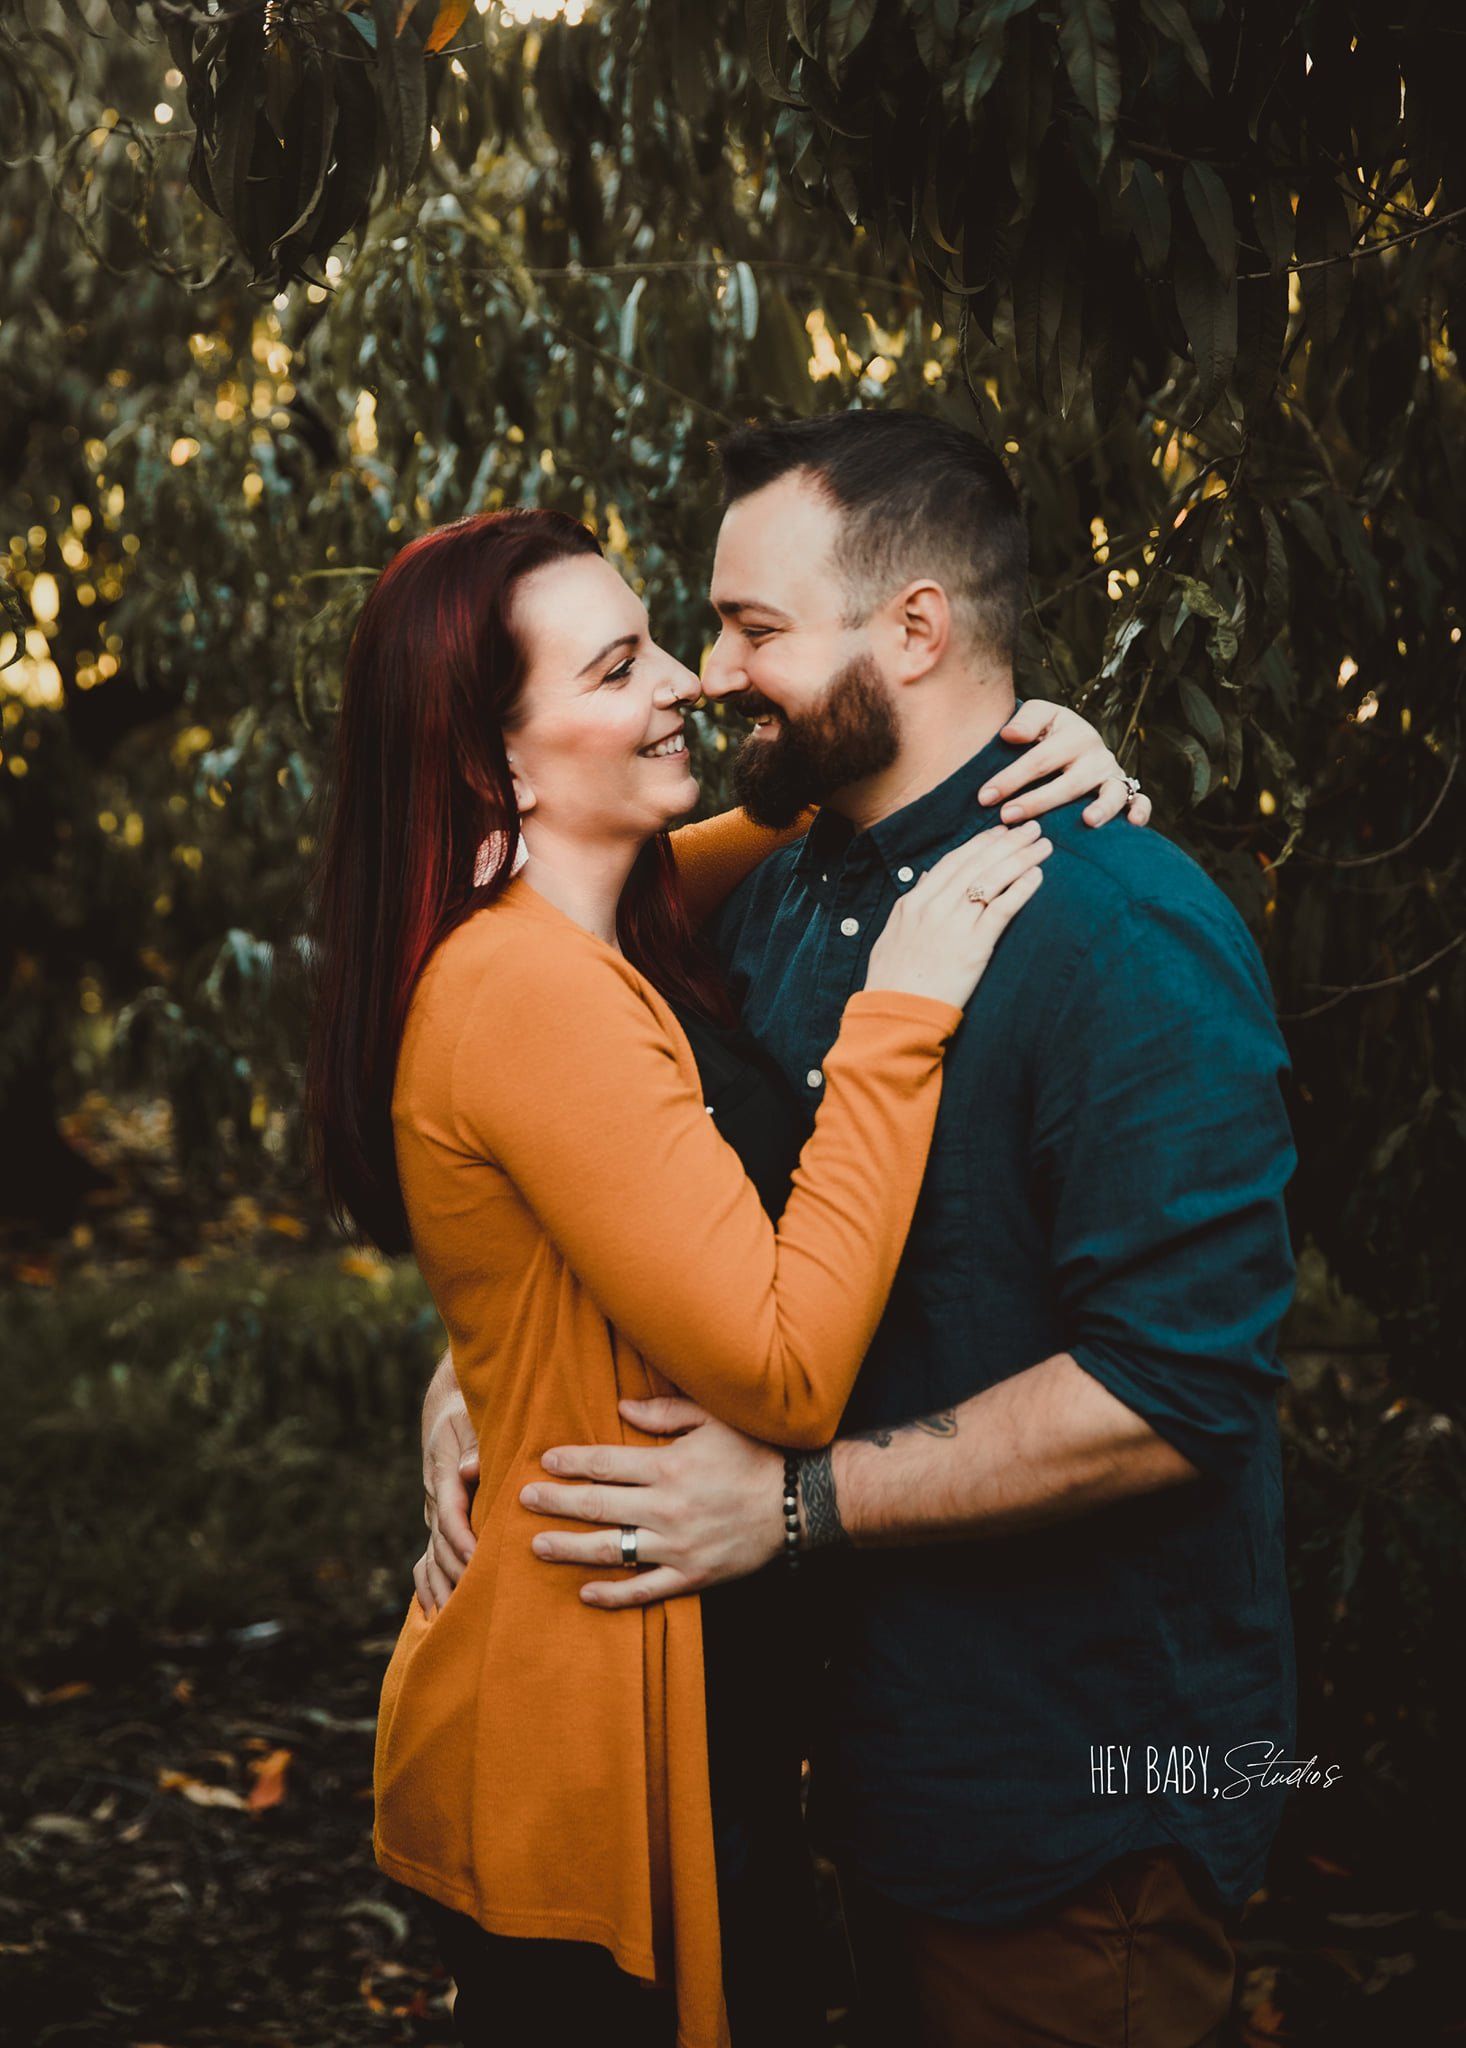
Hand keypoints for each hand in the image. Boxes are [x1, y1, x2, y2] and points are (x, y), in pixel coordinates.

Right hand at [415, 1394, 478, 1617]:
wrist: (448, 1410)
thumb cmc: (469, 1413)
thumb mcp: (471, 1418)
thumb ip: (474, 1445)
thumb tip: (470, 1470)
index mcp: (443, 1476)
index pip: (450, 1516)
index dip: (463, 1541)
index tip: (477, 1562)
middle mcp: (434, 1502)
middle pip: (442, 1546)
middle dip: (458, 1575)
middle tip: (479, 1605)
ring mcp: (433, 1517)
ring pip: (433, 1560)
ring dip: (444, 1590)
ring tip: (458, 1624)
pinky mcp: (438, 1527)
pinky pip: (426, 1564)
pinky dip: (429, 1590)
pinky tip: (438, 1618)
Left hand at [518, 1398, 784, 1608]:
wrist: (798, 1502)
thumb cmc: (754, 1453)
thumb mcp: (714, 1419)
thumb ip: (665, 1413)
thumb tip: (620, 1409)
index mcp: (669, 1467)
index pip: (605, 1464)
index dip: (571, 1462)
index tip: (544, 1461)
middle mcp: (667, 1508)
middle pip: (597, 1506)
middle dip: (555, 1503)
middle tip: (523, 1500)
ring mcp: (677, 1546)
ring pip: (611, 1551)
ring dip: (569, 1548)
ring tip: (538, 1546)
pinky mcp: (693, 1575)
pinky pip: (645, 1590)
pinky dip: (613, 1594)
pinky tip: (584, 1592)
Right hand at [863, 821, 1051, 1007]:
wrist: (896, 1014)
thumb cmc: (893, 980)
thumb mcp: (892, 935)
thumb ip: (910, 905)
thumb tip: (924, 879)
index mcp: (913, 902)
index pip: (952, 862)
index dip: (980, 843)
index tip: (1000, 832)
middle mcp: (934, 907)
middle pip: (977, 864)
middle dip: (1007, 842)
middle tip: (1031, 827)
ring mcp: (954, 925)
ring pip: (992, 880)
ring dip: (1020, 858)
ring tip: (1043, 845)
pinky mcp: (974, 947)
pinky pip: (1001, 910)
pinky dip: (1020, 889)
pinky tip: (1037, 876)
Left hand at [980, 699, 1152, 828]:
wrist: (1075, 740)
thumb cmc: (1049, 733)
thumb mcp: (1039, 716)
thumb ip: (1026, 720)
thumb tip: (1009, 735)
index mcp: (1073, 733)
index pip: (1039, 759)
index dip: (1010, 778)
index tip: (985, 797)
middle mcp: (1096, 754)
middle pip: (1070, 781)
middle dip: (1038, 801)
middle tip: (1008, 817)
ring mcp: (1112, 774)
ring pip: (1111, 792)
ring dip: (1102, 807)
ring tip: (1087, 821)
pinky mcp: (1126, 790)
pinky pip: (1140, 801)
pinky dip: (1140, 811)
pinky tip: (1132, 825)